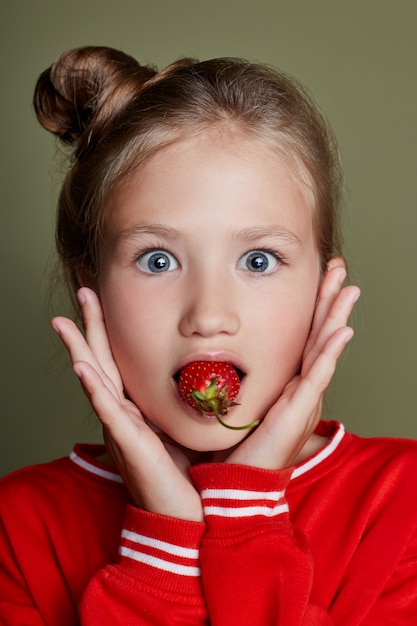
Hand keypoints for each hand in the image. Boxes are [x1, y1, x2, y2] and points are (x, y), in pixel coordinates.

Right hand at [52, 288, 202, 521]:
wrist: (186, 512)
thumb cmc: (188, 471)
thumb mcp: (185, 425)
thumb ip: (189, 400)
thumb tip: (207, 374)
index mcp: (138, 407)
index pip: (120, 361)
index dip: (111, 331)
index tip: (108, 300)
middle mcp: (125, 413)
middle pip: (102, 361)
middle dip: (91, 327)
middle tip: (82, 293)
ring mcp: (122, 427)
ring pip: (96, 380)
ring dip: (80, 349)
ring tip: (64, 323)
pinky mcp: (128, 443)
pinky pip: (107, 411)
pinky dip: (93, 388)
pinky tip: (81, 368)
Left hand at [224, 264, 359, 469]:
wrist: (230, 488)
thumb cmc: (228, 449)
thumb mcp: (230, 404)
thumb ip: (226, 381)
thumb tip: (206, 358)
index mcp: (285, 387)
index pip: (303, 339)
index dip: (311, 310)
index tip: (315, 279)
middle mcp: (298, 391)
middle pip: (318, 337)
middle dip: (329, 302)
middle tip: (337, 270)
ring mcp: (301, 402)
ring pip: (323, 350)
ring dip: (335, 317)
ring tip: (347, 288)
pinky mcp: (297, 415)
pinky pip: (317, 377)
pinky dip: (330, 353)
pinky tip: (341, 331)